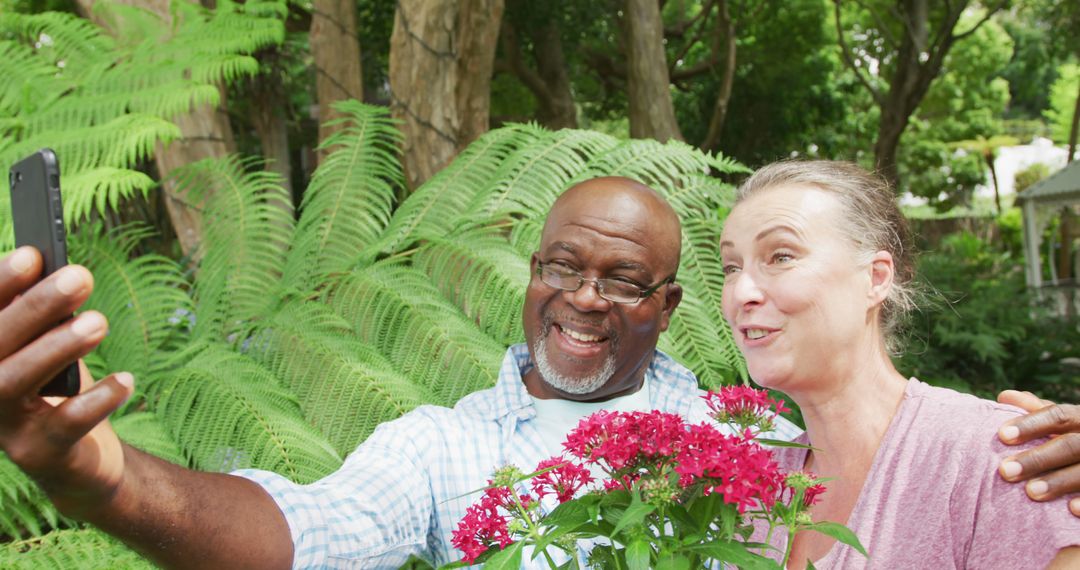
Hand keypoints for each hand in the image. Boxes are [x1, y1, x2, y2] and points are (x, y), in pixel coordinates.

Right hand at [0, 247, 132, 515]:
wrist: (77, 462)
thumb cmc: (59, 388)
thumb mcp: (50, 345)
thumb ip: (45, 315)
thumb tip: (52, 266)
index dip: (0, 284)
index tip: (33, 254)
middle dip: (35, 306)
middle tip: (80, 276)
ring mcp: (4, 426)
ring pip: (15, 381)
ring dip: (58, 347)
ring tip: (98, 321)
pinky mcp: (39, 454)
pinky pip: (65, 425)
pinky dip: (96, 400)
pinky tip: (125, 380)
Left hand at [996, 389, 1079, 517]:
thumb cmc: (1076, 438)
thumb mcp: (1065, 423)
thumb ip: (1037, 412)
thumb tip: (1005, 397)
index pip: (1059, 416)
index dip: (1031, 424)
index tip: (1002, 435)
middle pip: (1071, 445)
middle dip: (1038, 459)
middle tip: (1005, 470)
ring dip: (1059, 482)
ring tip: (1031, 492)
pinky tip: (1070, 509)